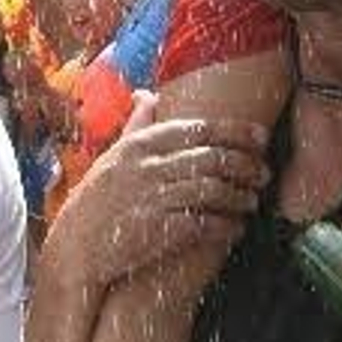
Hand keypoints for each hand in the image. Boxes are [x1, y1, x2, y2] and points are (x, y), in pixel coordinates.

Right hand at [44, 91, 268, 290]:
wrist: (75, 248)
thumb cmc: (96, 199)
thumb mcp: (114, 154)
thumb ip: (136, 124)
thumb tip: (148, 93)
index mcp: (141, 143)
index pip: (198, 129)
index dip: (235, 131)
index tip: (260, 136)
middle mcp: (149, 166)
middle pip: (211, 157)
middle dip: (245, 164)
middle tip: (265, 172)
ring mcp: (154, 198)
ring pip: (212, 189)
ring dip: (240, 196)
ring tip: (253, 201)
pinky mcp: (158, 231)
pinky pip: (204, 224)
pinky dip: (226, 226)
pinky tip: (236, 228)